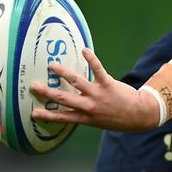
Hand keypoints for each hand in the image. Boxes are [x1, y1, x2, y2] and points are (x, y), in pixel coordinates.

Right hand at [30, 48, 157, 130]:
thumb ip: (84, 115)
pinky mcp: (108, 84)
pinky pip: (98, 69)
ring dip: (63, 72)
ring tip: (52, 65)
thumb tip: (70, 109)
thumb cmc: (117, 119)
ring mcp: (98, 94)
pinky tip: (84, 50)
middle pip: (64, 99)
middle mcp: (89, 107)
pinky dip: (91, 58)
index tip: (33, 113)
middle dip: (47, 92)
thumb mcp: (98, 122)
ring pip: (76, 82)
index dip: (47, 116)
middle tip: (33, 86)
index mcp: (85, 118)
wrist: (138, 115)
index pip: (63, 117)